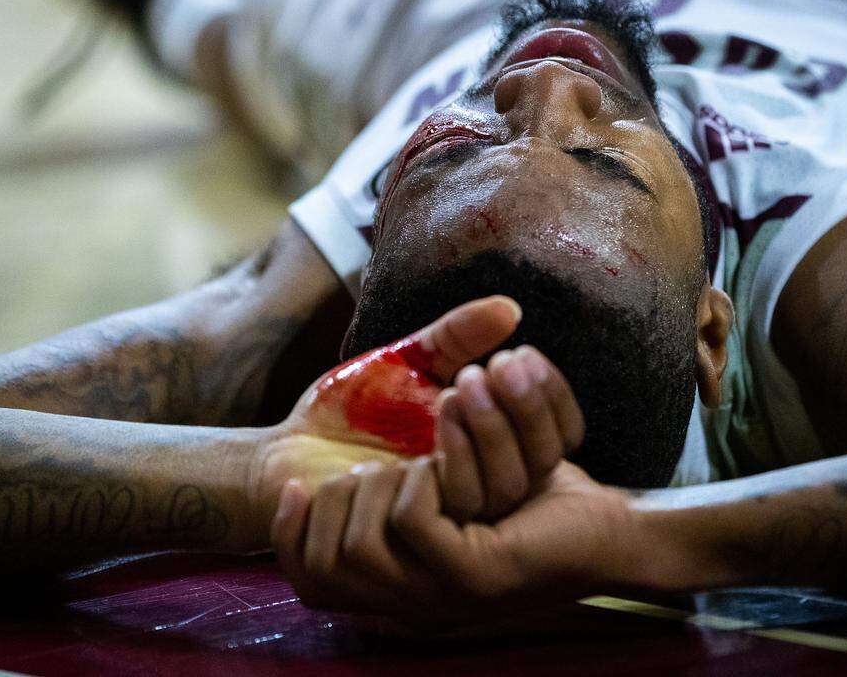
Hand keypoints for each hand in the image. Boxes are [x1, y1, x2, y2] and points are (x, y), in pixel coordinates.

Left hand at [249, 294, 580, 541]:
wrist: (291, 453)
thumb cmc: (350, 406)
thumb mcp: (407, 361)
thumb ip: (454, 337)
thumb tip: (511, 307)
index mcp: (490, 448)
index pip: (555, 434)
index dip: (548, 396)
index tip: (521, 355)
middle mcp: (480, 489)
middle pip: (532, 466)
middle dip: (514, 415)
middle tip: (478, 374)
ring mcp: (450, 517)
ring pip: (494, 492)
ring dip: (478, 437)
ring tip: (451, 394)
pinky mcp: (415, 538)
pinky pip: (443, 512)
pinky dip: (442, 463)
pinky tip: (413, 427)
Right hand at [269, 459, 636, 622]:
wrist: (611, 529)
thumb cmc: (531, 505)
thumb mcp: (449, 499)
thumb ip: (393, 503)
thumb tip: (326, 483)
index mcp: (400, 596)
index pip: (310, 587)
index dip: (286, 539)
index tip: (293, 487)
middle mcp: (413, 610)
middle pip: (325, 563)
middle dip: (333, 500)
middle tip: (372, 465)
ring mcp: (441, 602)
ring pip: (362, 539)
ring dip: (380, 483)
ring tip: (414, 461)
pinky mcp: (473, 578)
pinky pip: (410, 519)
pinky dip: (420, 479)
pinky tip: (445, 467)